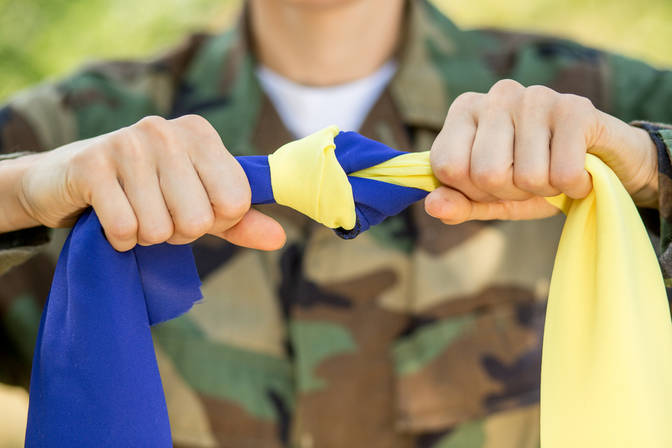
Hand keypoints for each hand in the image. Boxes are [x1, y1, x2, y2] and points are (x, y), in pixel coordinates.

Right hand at [15, 115, 285, 250]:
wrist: (67, 181)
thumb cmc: (145, 191)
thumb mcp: (198, 202)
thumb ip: (238, 220)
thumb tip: (279, 238)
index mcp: (200, 133)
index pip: (237, 201)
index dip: (217, 220)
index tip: (192, 208)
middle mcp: (166, 130)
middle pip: (199, 219)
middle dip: (178, 232)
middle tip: (157, 214)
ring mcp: (127, 144)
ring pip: (160, 229)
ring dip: (146, 236)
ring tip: (132, 211)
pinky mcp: (91, 165)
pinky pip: (125, 229)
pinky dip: (119, 239)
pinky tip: (109, 218)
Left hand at [425, 79, 658, 223]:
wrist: (606, 161)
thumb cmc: (538, 176)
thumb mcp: (492, 197)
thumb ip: (460, 203)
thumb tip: (432, 206)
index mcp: (465, 110)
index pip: (447, 168)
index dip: (472, 191)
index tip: (494, 184)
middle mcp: (496, 95)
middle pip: (485, 174)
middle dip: (510, 192)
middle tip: (530, 179)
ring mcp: (536, 96)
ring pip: (526, 176)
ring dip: (545, 189)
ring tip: (554, 170)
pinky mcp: (576, 107)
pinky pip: (563, 174)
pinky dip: (574, 187)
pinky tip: (580, 170)